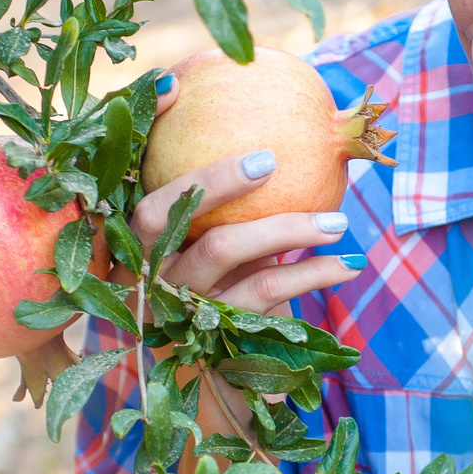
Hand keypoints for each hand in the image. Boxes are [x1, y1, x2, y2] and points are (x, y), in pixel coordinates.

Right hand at [127, 80, 361, 314]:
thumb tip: (261, 135)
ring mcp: (171, 306)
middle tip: (269, 159)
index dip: (138, 134)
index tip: (171, 86)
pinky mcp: (211, 337)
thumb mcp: (213, 255)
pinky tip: (349, 265)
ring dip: (288, 227)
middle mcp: (139, 275)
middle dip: (214, 178)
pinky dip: (311, 273)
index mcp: (128, 247)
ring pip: (222, 247)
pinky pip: (265, 289)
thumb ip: (219, 206)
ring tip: (338, 222)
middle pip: (162, 215)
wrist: (221, 387)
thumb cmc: (221, 301)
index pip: (123, 179)